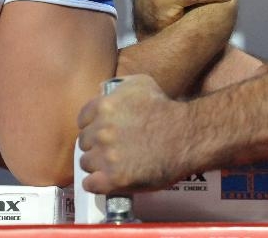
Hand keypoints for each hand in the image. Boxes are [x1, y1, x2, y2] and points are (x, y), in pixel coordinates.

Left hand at [78, 75, 188, 192]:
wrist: (185, 136)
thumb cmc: (165, 109)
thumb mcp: (141, 83)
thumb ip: (118, 86)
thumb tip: (104, 91)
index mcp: (103, 107)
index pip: (82, 120)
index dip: (93, 126)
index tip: (102, 132)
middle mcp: (101, 131)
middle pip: (84, 143)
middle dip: (96, 145)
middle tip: (111, 149)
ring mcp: (106, 156)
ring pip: (86, 163)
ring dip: (97, 165)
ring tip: (113, 165)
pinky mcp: (114, 179)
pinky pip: (90, 184)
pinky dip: (97, 183)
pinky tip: (107, 180)